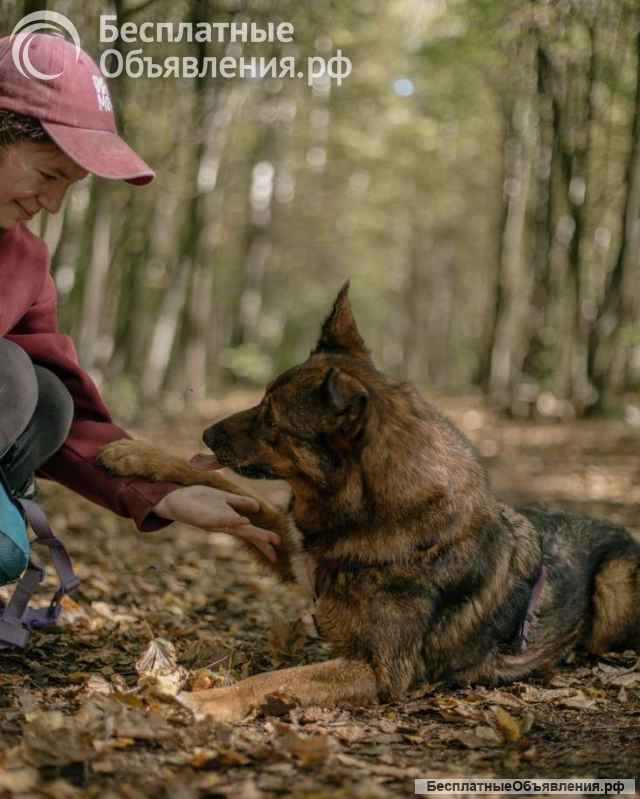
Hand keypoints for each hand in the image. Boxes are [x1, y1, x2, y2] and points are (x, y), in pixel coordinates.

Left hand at [152, 485, 280, 562]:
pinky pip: (223, 520)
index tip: (277, 548)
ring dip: (254, 534)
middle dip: (262, 542)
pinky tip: (246, 521)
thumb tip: (257, 508)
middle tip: (275, 555)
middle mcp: (224, 524)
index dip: (263, 540)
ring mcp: (216, 523)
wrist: (176, 498)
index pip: (250, 532)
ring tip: (269, 539)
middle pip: (247, 535)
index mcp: (230, 521)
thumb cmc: (199, 499)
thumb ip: (239, 502)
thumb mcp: (223, 498)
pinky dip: (235, 521)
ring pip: (238, 530)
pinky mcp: (206, 518)